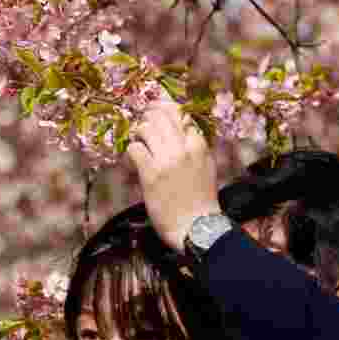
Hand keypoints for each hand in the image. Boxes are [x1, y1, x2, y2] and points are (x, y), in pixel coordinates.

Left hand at [126, 100, 219, 250]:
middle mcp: (183, 148)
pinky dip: (132, 149)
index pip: (181, 115)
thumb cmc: (201, 199)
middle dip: (150, 116)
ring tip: (139, 140)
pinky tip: (135, 157)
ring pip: (147, 127)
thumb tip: (182, 129)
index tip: (158, 117)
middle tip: (144, 122)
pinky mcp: (150, 174)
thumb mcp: (206, 166)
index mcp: (199, 146)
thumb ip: (195, 147)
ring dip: (139, 132)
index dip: (167, 113)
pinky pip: (135, 148)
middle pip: (162, 116)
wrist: (196, 226)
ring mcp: (166, 160)